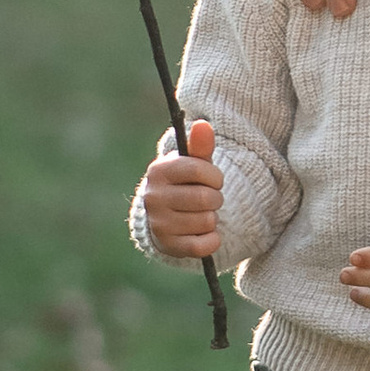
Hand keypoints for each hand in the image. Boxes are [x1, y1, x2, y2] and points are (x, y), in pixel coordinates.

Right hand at [144, 119, 223, 259]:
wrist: (166, 215)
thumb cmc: (184, 182)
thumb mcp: (192, 163)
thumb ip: (200, 146)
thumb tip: (203, 125)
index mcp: (158, 171)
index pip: (197, 169)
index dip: (214, 175)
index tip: (214, 179)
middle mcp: (153, 197)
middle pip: (205, 198)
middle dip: (215, 198)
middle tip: (207, 198)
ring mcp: (159, 223)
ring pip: (206, 221)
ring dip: (212, 218)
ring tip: (200, 213)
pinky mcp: (168, 246)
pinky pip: (202, 245)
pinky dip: (211, 240)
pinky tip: (204, 232)